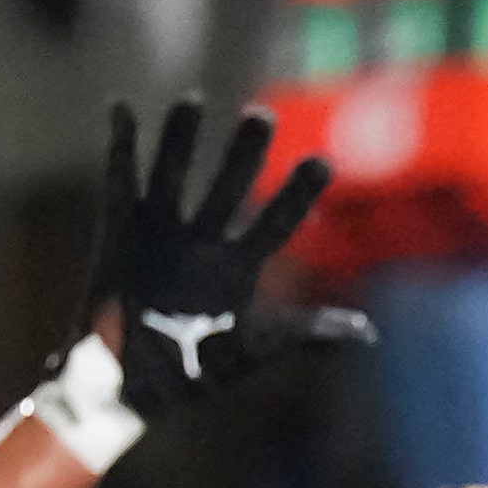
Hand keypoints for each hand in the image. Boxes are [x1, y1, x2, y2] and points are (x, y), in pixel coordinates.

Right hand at [81, 98, 374, 415]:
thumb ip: (307, 334)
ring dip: (181, 140)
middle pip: (229, 187)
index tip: (321, 162)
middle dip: (242, 154)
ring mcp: (161, 233)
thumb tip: (369, 335)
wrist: (129, 387)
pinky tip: (121, 111)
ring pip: (175, 174)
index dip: (297, 194)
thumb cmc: (196, 372)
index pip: (276, 221)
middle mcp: (204, 242)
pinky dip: (119, 147)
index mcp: (239, 267)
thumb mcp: (256, 348)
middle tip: (260, 116)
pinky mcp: (119, 231)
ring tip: (192, 100)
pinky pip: (119, 181)